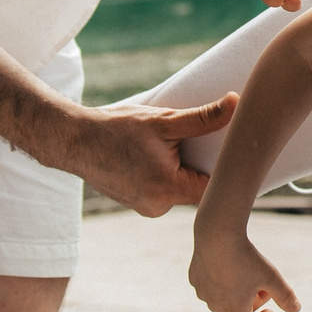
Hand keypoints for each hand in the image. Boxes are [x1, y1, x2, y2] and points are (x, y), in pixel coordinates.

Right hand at [32, 94, 236, 215]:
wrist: (73, 140)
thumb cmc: (116, 129)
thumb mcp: (163, 120)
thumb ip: (203, 118)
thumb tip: (235, 104)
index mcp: (167, 189)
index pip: (215, 188)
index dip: (228, 170)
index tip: (238, 152)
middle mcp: (157, 206)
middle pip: (199, 191)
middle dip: (204, 167)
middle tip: (210, 143)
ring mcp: (146, 208)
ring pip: (181, 191)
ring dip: (184, 171)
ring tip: (179, 148)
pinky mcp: (137, 204)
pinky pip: (164, 191)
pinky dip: (168, 175)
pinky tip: (162, 157)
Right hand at [188, 224, 299, 311]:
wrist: (217, 234)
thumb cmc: (246, 257)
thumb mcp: (271, 277)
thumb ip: (285, 296)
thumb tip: (296, 310)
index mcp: (234, 310)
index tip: (271, 311)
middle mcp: (216, 305)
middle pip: (236, 311)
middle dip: (253, 302)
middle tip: (264, 286)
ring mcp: (202, 292)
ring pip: (222, 298)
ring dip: (236, 292)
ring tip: (247, 273)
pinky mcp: (194, 277)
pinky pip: (209, 285)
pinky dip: (221, 281)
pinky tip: (228, 264)